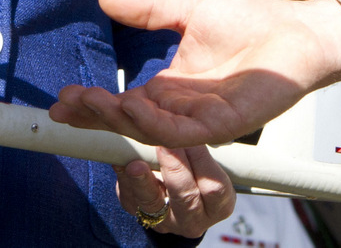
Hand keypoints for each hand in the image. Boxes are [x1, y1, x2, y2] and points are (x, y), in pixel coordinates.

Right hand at [50, 0, 340, 146]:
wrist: (300, 29)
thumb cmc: (254, 21)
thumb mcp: (187, 9)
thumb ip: (146, 9)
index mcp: (173, 85)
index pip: (124, 101)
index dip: (93, 103)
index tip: (62, 97)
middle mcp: (184, 107)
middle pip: (130, 120)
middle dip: (95, 116)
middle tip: (65, 106)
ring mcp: (204, 119)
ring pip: (151, 129)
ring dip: (118, 118)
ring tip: (91, 102)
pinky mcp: (225, 123)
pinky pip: (184, 131)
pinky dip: (156, 123)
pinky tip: (134, 107)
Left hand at [115, 145, 234, 237]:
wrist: (171, 193)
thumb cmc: (196, 170)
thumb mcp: (208, 164)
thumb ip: (201, 151)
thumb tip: (189, 120)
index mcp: (218, 206)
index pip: (214, 187)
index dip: (201, 161)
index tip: (188, 138)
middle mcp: (193, 219)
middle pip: (185, 196)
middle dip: (174, 168)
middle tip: (164, 144)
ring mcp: (164, 220)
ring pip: (152, 203)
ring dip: (143, 181)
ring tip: (136, 164)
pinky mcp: (137, 212)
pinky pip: (129, 198)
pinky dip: (124, 177)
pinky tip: (121, 161)